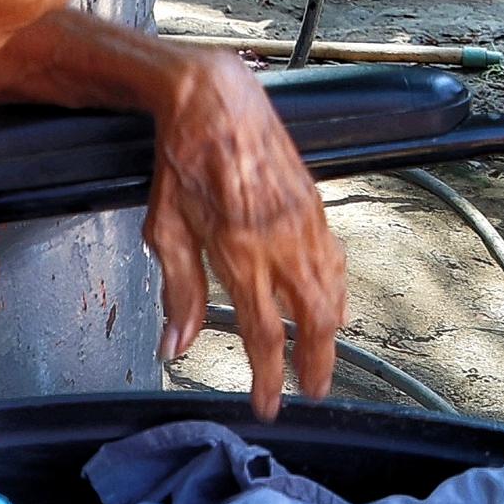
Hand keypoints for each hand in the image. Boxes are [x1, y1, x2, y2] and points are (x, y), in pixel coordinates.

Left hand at [134, 45, 341, 415]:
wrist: (213, 98)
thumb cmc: (181, 159)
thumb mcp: (164, 229)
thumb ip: (177, 290)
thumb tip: (176, 346)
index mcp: (239, 251)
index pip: (262, 333)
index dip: (268, 379)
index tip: (268, 406)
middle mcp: (280, 240)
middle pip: (314, 319)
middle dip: (317, 364)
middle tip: (313, 392)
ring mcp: (304, 220)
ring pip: (333, 291)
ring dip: (331, 331)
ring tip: (323, 358)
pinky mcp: (315, 202)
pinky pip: (335, 258)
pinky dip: (339, 290)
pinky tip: (334, 303)